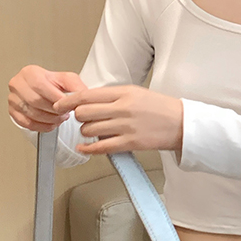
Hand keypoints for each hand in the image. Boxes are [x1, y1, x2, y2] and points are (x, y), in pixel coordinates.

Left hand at [52, 85, 183, 155]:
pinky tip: (84, 148)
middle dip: (78, 117)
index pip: (87, 95)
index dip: (68, 101)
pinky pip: (100, 147)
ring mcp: (126, 126)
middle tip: (81, 119)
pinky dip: (88, 148)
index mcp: (124, 92)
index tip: (60, 105)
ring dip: (85, 132)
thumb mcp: (136, 92)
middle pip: (84, 113)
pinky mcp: (130, 143)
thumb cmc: (159, 108)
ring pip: (89, 130)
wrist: (181, 123)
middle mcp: (123, 108)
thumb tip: (87, 100)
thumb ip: (112, 96)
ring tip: (91, 132)